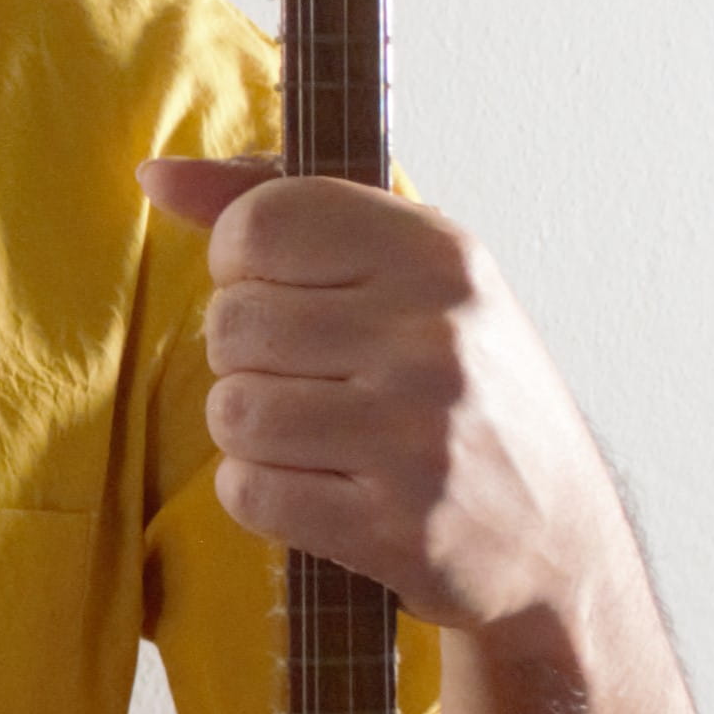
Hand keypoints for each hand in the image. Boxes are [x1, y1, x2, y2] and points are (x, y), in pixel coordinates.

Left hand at [137, 157, 619, 641]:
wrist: (558, 536)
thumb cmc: (465, 388)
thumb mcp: (406, 272)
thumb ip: (276, 208)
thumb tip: (155, 177)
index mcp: (438, 254)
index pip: (260, 224)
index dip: (240, 262)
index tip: (281, 290)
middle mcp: (435, 337)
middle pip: (232, 322)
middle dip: (246, 356)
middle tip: (311, 378)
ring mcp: (418, 437)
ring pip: (232, 411)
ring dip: (250, 431)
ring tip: (315, 435)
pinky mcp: (396, 529)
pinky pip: (249, 492)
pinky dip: (262, 494)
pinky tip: (321, 487)